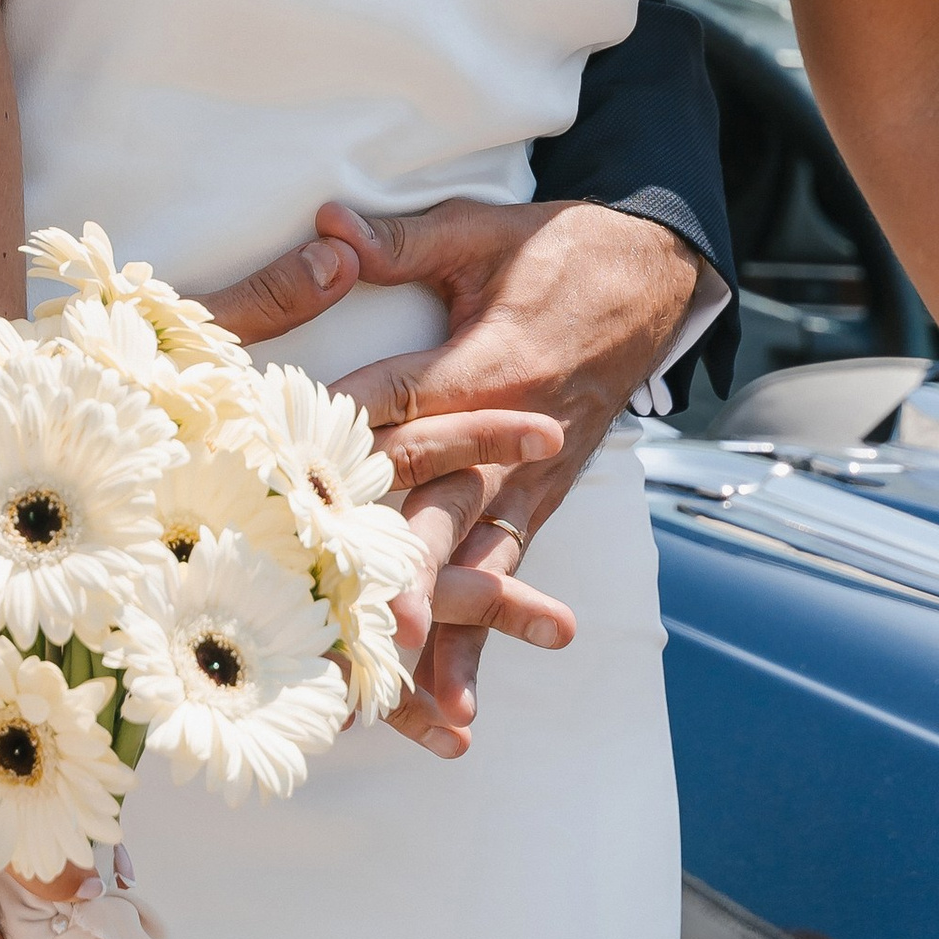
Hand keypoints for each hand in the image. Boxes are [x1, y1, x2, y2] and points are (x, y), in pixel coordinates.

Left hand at [199, 215, 579, 748]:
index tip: (284, 483)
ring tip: (396, 690)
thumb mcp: (476, 230)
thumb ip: (400, 241)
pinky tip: (451, 710)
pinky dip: (479, 642)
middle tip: (357, 626)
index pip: (401, 407)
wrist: (653, 276)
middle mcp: (509, 438)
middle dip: (397, 568)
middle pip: (440, 508)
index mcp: (487, 364)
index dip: (342, 441)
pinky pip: (504, 575)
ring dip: (435, 625)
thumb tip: (326, 227)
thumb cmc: (554, 249)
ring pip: (473, 562)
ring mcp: (529, 477)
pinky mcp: (539, 499)